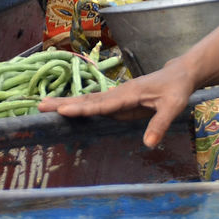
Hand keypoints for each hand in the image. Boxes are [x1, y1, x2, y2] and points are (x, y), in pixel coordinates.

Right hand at [37, 60, 198, 148]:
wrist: (178, 74)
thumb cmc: (176, 89)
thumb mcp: (173, 106)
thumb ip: (160, 124)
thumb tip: (148, 145)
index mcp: (129, 94)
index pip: (102, 103)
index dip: (82, 108)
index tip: (62, 110)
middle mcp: (118, 93)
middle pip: (88, 100)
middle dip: (64, 103)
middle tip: (40, 105)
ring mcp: (116, 96)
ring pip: (88, 101)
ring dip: (67, 103)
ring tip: (44, 105)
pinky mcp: (118, 101)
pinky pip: (95, 105)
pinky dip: (78, 107)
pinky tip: (66, 109)